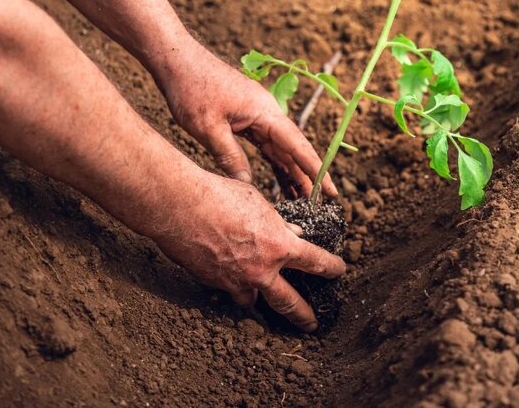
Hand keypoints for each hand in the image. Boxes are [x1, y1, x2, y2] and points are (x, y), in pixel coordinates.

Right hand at [152, 175, 345, 331]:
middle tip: (312, 324)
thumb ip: (276, 223)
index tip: (339, 271)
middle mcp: (260, 270)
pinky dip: (229, 284)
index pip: (315, 262)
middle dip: (303, 315)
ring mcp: (234, 281)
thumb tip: (291, 233)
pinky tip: (226, 274)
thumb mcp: (258, 202)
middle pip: (288, 302)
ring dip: (256, 299)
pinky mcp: (211, 283)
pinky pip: (225, 288)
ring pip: (251, 300)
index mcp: (279, 246)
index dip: (330, 268)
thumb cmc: (219, 195)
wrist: (179, 206)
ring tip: (260, 299)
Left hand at [153, 40, 336, 197]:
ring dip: (291, 171)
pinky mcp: (246, 117)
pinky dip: (274, 161)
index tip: (330, 190)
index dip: (315, 170)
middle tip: (318, 204)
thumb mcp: (208, 128)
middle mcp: (267, 112)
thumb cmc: (192, 89)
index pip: (297, 145)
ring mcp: (257, 114)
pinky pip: (266, 144)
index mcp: (265, 112)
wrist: (177, 61)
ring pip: (280, 148)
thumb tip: (247, 184)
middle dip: (307, 175)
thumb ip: (230, 157)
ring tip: (302, 199)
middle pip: (293, 148)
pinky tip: (280, 179)